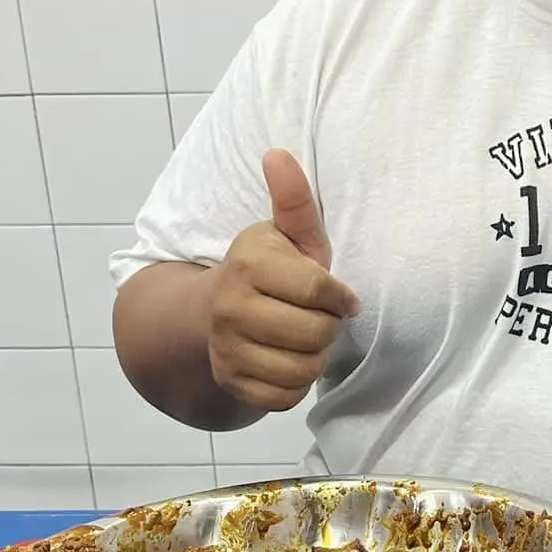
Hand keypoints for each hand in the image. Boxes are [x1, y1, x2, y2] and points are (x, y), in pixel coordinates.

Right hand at [201, 150, 358, 410]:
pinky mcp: (229, 382)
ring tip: (301, 339)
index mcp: (249, 264)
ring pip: (303, 369)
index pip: (320, 290)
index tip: (340, 296)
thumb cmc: (268, 271)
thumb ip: (292, 199)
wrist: (212, 314)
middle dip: (327, 328)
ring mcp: (226, 347)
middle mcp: (230, 306)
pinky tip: (285, 361)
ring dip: (313, 357)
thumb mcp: (285, 234)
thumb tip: (278, 153)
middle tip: (316, 317)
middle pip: (316, 333)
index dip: (340, 298)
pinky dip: (294, 385)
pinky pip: (285, 397)